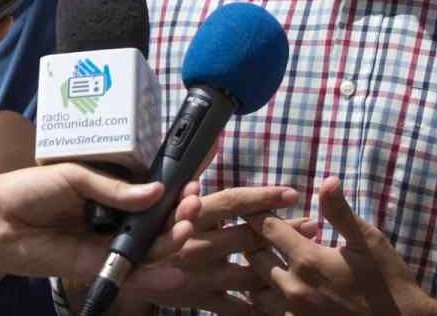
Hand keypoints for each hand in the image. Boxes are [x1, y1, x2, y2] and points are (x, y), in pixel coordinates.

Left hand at [0, 165, 201, 290]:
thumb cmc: (26, 189)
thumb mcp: (74, 177)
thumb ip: (114, 189)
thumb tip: (155, 193)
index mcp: (106, 192)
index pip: (147, 195)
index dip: (171, 191)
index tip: (193, 182)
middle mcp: (108, 219)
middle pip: (152, 223)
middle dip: (177, 216)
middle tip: (193, 205)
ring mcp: (101, 244)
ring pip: (145, 249)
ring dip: (169, 242)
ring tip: (185, 229)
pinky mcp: (90, 267)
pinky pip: (125, 272)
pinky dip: (150, 275)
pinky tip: (172, 272)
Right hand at [139, 184, 312, 314]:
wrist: (124, 269)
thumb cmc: (150, 224)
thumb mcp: (166, 194)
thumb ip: (192, 168)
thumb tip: (213, 138)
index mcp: (190, 215)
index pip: (232, 202)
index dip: (262, 197)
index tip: (290, 193)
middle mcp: (196, 244)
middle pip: (248, 236)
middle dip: (283, 230)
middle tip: (313, 223)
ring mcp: (199, 275)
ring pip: (249, 273)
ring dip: (280, 265)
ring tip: (306, 255)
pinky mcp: (199, 299)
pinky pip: (236, 306)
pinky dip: (260, 306)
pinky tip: (285, 300)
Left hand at [248, 177, 426, 315]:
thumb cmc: (389, 281)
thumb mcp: (369, 241)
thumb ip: (341, 211)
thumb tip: (328, 180)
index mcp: (308, 261)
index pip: (266, 228)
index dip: (260, 214)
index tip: (257, 206)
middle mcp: (294, 289)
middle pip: (254, 258)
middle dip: (256, 241)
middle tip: (264, 232)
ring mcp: (294, 315)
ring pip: (255, 290)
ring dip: (258, 273)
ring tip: (269, 261)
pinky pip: (268, 314)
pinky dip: (266, 300)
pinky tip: (277, 289)